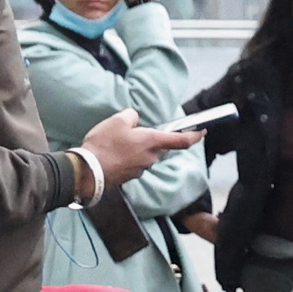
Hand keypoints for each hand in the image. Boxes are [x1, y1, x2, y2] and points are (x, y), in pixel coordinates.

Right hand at [86, 111, 203, 186]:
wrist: (89, 170)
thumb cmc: (104, 144)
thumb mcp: (117, 120)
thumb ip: (131, 116)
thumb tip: (135, 118)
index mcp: (152, 141)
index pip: (182, 140)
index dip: (195, 136)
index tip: (203, 132)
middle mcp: (151, 157)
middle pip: (161, 146)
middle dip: (154, 138)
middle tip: (136, 130)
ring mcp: (142, 168)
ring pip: (147, 154)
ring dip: (139, 147)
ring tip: (118, 140)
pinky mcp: (131, 175)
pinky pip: (135, 162)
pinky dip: (129, 156)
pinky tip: (113, 151)